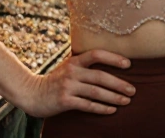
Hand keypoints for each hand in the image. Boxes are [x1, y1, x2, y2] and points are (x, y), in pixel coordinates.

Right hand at [19, 49, 135, 117]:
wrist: (32, 93)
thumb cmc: (55, 80)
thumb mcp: (68, 67)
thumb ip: (84, 65)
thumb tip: (111, 65)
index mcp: (74, 61)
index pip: (97, 54)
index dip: (113, 58)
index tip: (129, 64)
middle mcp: (72, 72)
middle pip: (100, 76)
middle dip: (119, 84)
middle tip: (133, 90)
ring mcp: (68, 86)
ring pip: (96, 92)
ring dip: (113, 97)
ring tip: (126, 101)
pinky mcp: (64, 101)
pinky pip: (87, 105)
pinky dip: (101, 108)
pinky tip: (111, 110)